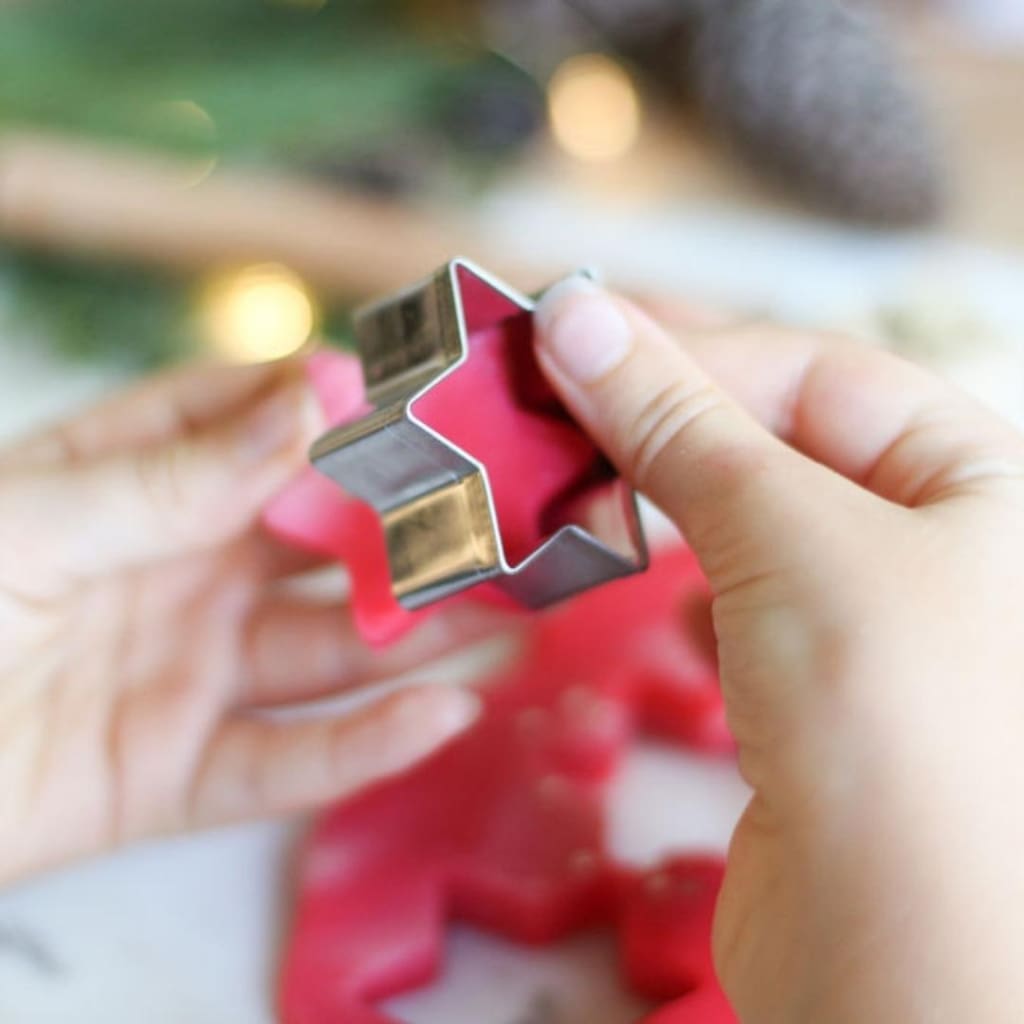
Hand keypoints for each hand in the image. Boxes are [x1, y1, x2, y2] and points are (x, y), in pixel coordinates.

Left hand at [0, 358, 483, 884]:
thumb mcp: (27, 525)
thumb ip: (174, 476)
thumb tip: (308, 397)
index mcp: (122, 483)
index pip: (247, 421)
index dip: (332, 403)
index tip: (424, 394)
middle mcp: (171, 571)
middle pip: (314, 541)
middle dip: (407, 525)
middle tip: (500, 512)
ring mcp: (183, 673)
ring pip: (328, 650)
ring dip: (419, 634)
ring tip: (510, 609)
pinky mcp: (178, 775)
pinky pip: (290, 762)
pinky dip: (368, 745)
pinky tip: (443, 713)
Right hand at [535, 280, 1023, 1022]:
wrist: (903, 965)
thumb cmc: (892, 725)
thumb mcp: (790, 536)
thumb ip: (681, 422)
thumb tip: (578, 319)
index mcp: (975, 475)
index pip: (811, 370)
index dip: (687, 348)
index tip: (566, 336)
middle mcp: (934, 541)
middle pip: (773, 438)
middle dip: (657, 418)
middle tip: (542, 396)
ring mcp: (870, 622)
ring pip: (743, 520)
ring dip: (655, 497)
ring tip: (571, 480)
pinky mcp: (812, 694)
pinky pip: (736, 600)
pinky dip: (681, 581)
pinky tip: (652, 585)